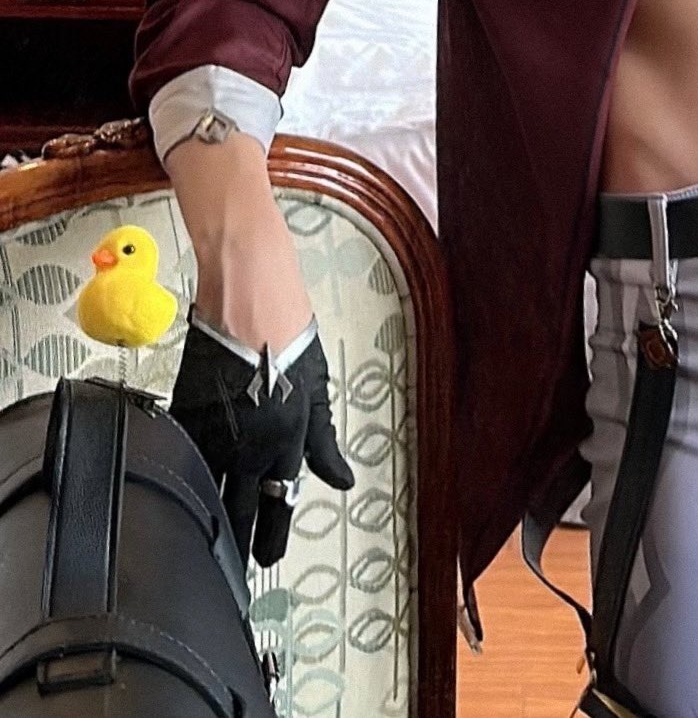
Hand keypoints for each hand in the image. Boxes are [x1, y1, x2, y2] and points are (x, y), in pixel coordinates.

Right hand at [169, 316, 354, 570]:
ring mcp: (216, 435)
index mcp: (287, 442)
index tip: (268, 561)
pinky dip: (183, 478)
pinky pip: (183, 458)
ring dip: (208, 518)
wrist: (251, 302)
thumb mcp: (319, 391)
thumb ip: (325, 442)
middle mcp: (251, 447)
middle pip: (241, 512)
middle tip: (235, 572)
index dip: (274, 538)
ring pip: (207, 493)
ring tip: (205, 543)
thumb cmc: (289, 336)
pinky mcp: (186, 416)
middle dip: (239, 546)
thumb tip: (341, 479)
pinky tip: (179, 493)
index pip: (282, 505)